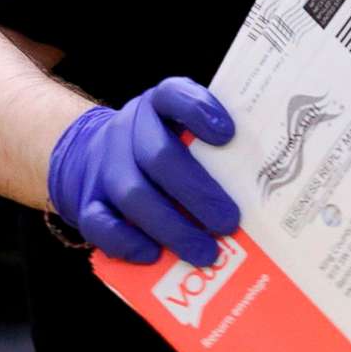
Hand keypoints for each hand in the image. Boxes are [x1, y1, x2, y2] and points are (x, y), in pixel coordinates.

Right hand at [46, 77, 238, 265]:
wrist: (92, 155)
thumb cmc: (158, 146)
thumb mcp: (181, 130)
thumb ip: (213, 148)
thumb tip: (262, 185)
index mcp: (157, 106)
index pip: (174, 96)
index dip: (199, 111)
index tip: (228, 135)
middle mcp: (128, 131)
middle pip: (158, 156)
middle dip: (197, 192)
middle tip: (229, 222)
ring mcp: (104, 167)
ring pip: (133, 195)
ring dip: (173, 228)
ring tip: (207, 253)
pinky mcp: (87, 202)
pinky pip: (100, 224)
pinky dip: (128, 243)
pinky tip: (155, 256)